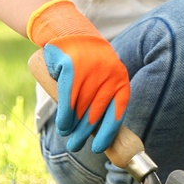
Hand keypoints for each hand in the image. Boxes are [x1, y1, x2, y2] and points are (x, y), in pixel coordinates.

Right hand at [29, 0, 130, 153]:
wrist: (73, 34)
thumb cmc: (90, 64)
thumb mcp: (105, 77)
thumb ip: (106, 99)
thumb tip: (104, 133)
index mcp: (120, 79)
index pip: (117, 111)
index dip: (109, 132)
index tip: (99, 148)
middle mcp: (108, 75)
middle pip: (96, 113)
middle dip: (85, 133)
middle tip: (76, 146)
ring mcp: (90, 71)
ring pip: (80, 108)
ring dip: (72, 126)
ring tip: (67, 134)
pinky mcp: (72, 67)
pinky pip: (68, 98)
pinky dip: (65, 114)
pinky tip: (63, 125)